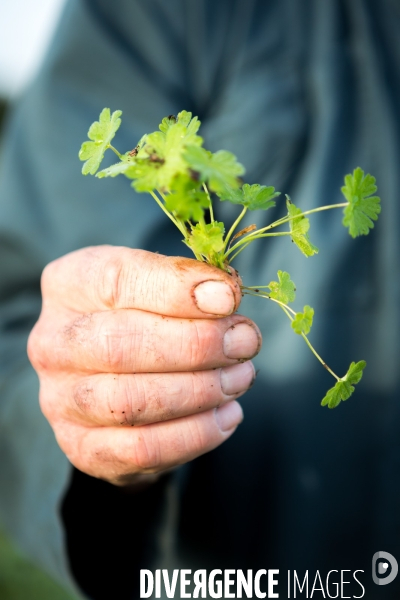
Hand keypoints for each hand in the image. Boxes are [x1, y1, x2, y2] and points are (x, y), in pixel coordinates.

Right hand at [28, 246, 260, 484]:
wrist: (115, 377)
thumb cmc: (142, 317)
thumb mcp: (158, 284)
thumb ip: (187, 283)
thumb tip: (224, 294)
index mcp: (69, 284)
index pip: (117, 280)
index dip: (178, 290)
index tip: (229, 298)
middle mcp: (53, 342)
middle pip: (122, 347)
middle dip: (197, 346)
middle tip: (245, 342)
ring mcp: (61, 399)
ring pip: (132, 402)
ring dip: (201, 391)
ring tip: (240, 378)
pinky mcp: (83, 447)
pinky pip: (142, 450)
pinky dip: (196, 434)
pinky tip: (227, 415)